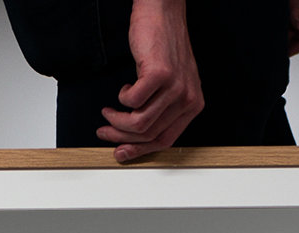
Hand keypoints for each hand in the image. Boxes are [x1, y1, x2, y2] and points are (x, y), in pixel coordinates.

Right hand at [96, 0, 203, 162]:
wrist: (163, 11)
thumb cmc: (164, 45)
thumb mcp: (171, 84)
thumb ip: (162, 110)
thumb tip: (136, 136)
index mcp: (193, 106)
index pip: (165, 141)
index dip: (140, 151)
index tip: (121, 153)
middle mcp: (188, 99)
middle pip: (150, 134)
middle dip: (122, 138)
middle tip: (106, 133)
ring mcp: (175, 87)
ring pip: (140, 122)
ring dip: (118, 121)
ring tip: (108, 113)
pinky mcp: (160, 74)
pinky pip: (133, 101)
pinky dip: (122, 98)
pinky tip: (123, 90)